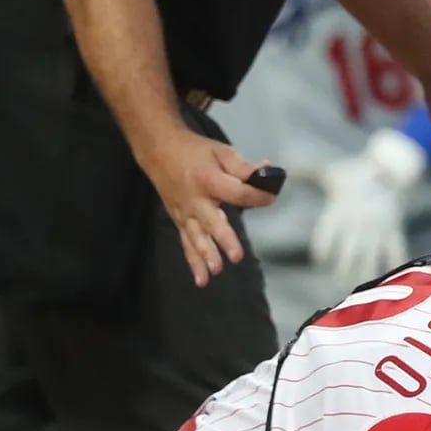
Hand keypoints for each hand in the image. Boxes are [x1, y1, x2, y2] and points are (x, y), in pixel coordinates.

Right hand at [141, 124, 279, 287]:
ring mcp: (185, 212)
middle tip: (236, 257)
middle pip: (212, 222)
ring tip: (216, 271)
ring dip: (206, 256)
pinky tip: (202, 280)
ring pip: (196, 237)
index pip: (236, 193)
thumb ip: (243, 167)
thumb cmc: (195, 151)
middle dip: (224, 240)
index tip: (270, 197)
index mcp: (208, 179)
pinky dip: (192, 261)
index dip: (257, 196)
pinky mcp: (179, 220)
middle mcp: (195, 199)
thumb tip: (267, 171)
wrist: (159, 150)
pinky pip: (186, 243)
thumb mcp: (221, 151)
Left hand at [309, 127, 425, 291]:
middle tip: (335, 284)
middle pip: (348, 252)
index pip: (327, 236)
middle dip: (342, 269)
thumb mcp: (329, 172)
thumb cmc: (354, 174)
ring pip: (370, 256)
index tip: (318, 262)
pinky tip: (389, 278)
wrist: (389, 169)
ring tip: (357, 286)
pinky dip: (393, 265)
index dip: (322, 251)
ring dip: (363, 272)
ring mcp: (378, 228)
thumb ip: (305, 173)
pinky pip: (395, 250)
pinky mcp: (394, 230)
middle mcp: (358, 222)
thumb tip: (283, 168)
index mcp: (340, 210)